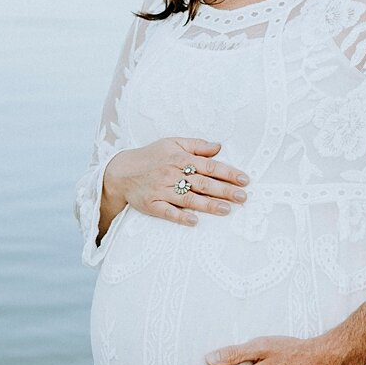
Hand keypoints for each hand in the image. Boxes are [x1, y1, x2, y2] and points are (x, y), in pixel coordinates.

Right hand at [103, 138, 248, 228]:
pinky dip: (181, 217)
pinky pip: (167, 212)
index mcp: (180, 158)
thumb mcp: (173, 143)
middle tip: (243, 197)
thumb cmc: (151, 156)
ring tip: (226, 210)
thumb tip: (219, 146)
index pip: (209, 166)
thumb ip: (197, 145)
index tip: (244, 180)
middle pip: (202, 183)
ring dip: (208, 205)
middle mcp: (172, 174)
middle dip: (224, 190)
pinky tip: (195, 222)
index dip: (228, 173)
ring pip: (188, 198)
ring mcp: (161, 190)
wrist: (120, 171)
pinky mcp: (151, 205)